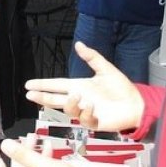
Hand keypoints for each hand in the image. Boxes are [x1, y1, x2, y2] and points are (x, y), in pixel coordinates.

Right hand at [24, 42, 144, 131]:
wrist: (136, 104)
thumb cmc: (122, 88)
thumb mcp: (106, 69)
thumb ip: (92, 57)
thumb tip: (79, 44)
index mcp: (79, 86)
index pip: (56, 85)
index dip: (42, 85)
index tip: (29, 84)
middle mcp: (79, 99)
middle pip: (54, 99)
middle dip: (41, 97)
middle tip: (30, 95)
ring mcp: (84, 111)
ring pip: (68, 109)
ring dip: (70, 103)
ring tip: (78, 96)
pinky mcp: (93, 122)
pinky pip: (84, 119)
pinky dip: (86, 112)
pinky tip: (91, 107)